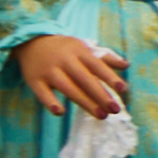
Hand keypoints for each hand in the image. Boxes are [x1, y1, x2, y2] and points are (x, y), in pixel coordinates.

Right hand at [13, 32, 127, 118]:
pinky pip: (42, 93)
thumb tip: (126, 65)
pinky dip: (50, 102)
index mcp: (78, 51)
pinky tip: (61, 112)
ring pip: (68, 88)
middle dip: (101, 95)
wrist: (30, 42)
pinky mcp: (34, 80)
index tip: (123, 89)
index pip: (97, 65)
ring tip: (101, 116)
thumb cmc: (64, 49)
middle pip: (84, 79)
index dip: (110, 77)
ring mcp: (48, 71)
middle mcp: (64, 60)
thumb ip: (104, 57)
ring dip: (85, 103)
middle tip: (115, 110)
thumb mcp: (83, 48)